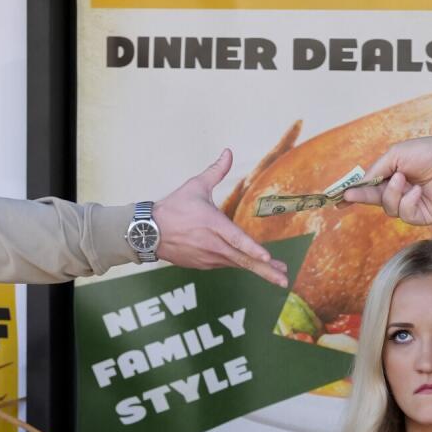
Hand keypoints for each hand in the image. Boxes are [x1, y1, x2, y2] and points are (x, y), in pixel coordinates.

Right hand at [154, 149, 289, 287]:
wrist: (148, 233)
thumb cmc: (173, 208)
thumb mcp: (195, 186)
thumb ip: (216, 171)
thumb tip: (228, 152)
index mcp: (212, 224)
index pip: (235, 239)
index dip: (252, 249)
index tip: (267, 258)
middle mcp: (212, 244)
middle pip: (242, 260)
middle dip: (266, 271)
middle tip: (284, 280)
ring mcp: (207, 257)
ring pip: (237, 264)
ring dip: (258, 269)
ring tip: (278, 275)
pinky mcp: (203, 265)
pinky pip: (226, 264)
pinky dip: (240, 264)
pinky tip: (252, 264)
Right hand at [342, 135, 431, 225]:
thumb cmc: (429, 153)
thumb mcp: (395, 156)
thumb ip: (375, 171)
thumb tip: (358, 184)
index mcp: (395, 176)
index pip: (371, 187)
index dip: (355, 193)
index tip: (338, 199)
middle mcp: (402, 192)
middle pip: (374, 200)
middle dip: (361, 196)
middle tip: (348, 195)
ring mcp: (412, 205)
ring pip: (388, 208)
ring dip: (393, 193)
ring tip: (406, 179)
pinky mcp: (423, 216)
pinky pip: (405, 214)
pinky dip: (409, 201)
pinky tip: (419, 191)